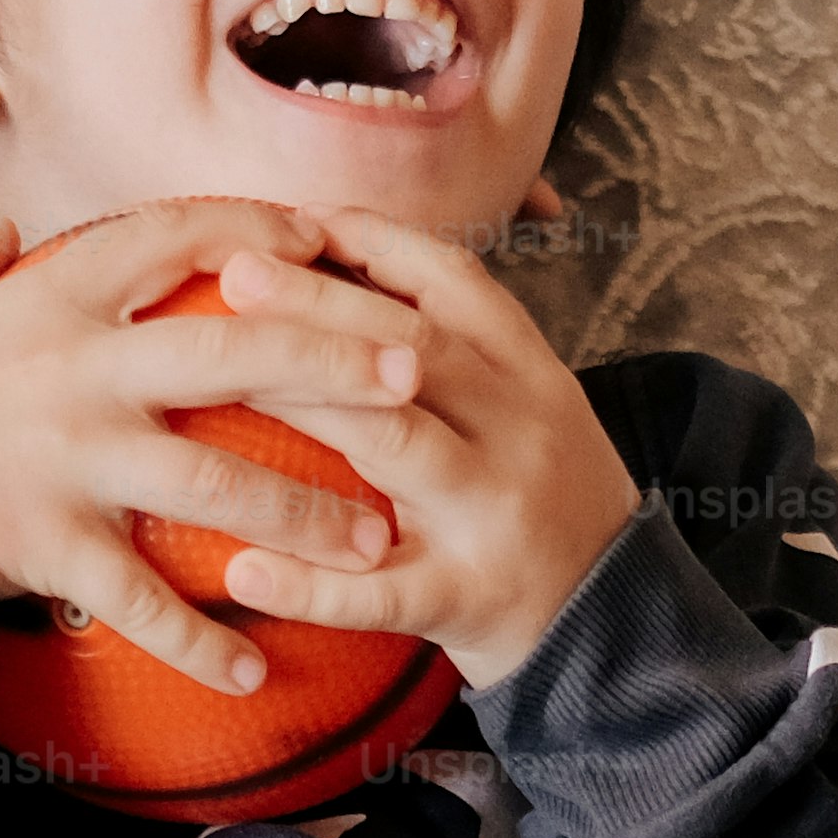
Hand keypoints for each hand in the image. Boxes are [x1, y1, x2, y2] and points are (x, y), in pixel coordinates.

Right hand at [0, 197, 434, 698]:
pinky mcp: (40, 542)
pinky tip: (258, 672)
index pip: (175, 235)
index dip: (259, 229)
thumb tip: (7, 229)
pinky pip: (139, 600)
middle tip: (417, 375)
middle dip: (333, 359)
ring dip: (303, 511)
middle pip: (231, 349)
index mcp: (49, 297)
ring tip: (377, 538)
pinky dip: (201, 642)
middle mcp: (69, 367)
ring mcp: (60, 457)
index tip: (332, 241)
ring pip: (213, 477)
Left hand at [205, 209, 642, 690]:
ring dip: (301, 402)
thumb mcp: (528, 408)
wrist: (621, 619)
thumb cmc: (544, 501)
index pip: (456, 284)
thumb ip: (457, 351)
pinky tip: (242, 571)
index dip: (375, 242)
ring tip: (217, 377)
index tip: (296, 218)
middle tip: (233, 274)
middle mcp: (520, 433)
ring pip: (394, 442)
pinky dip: (309, 584)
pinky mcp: (467, 599)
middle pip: (412, 348)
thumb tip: (339, 268)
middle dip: (317, 303)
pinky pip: (381, 593)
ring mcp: (494, 516)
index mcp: (533, 376)